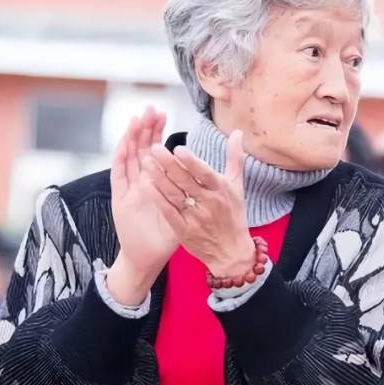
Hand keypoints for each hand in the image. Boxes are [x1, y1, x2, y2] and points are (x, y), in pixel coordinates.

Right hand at [107, 107, 175, 304]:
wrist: (149, 255)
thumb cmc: (168, 231)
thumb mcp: (184, 205)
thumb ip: (192, 186)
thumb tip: (205, 170)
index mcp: (154, 180)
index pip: (153, 149)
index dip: (156, 131)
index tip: (161, 113)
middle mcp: (139, 180)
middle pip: (139, 147)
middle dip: (144, 128)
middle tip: (149, 108)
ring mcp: (128, 188)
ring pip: (127, 156)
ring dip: (131, 137)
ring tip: (136, 119)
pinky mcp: (120, 198)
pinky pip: (118, 175)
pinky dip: (120, 159)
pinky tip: (124, 145)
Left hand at [142, 129, 259, 279]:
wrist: (231, 252)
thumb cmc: (234, 215)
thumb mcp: (237, 185)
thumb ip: (235, 157)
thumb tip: (237, 132)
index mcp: (221, 190)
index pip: (205, 173)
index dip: (192, 162)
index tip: (178, 149)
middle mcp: (208, 203)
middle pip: (185, 181)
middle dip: (168, 164)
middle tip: (153, 148)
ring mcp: (195, 218)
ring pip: (174, 195)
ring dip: (158, 178)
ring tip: (146, 162)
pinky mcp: (183, 230)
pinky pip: (168, 211)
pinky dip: (157, 198)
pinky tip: (146, 185)